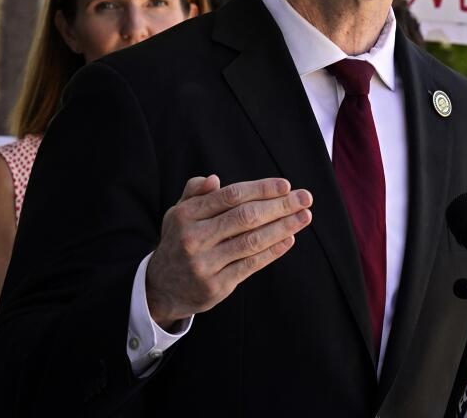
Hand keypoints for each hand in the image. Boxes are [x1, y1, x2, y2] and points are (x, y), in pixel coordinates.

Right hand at [146, 175, 312, 329]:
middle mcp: (193, 238)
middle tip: (306, 198)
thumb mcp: (177, 214)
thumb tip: (215, 179)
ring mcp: (205, 264)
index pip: (230, 196)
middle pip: (245, 217)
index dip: (261, 189)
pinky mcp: (216, 286)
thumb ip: (195, 193)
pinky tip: (289, 239)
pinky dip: (273, 251)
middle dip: (280, 206)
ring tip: (304, 216)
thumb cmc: (179, 242)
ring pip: (251, 242)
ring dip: (283, 227)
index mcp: (185, 215)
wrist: (160, 288)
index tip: (286, 185)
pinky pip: (250, 265)